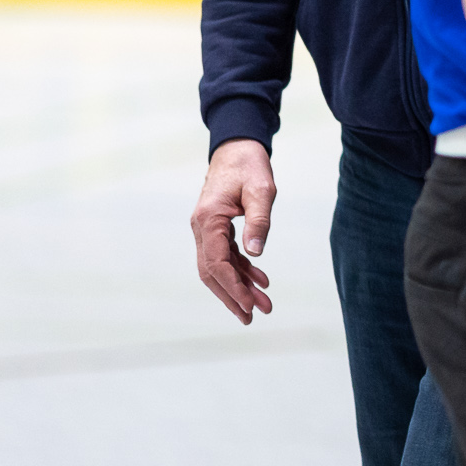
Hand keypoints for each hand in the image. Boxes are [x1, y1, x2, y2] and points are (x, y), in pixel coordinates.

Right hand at [190, 138, 276, 323]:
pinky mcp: (217, 228)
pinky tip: (260, 280)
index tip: (250, 305)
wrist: (237, 147)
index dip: (232, 287)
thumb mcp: (262, 190)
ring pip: (219, 267)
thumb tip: (256, 254)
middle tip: (253, 318)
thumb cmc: (249, 165)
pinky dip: (242, 269)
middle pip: (212, 272)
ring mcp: (207, 229)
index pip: (216, 263)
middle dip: (232, 297)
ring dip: (239, 286)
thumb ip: (259, 221)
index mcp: (208, 220)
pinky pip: (226, 255)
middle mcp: (201, 228)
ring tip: (263, 304)